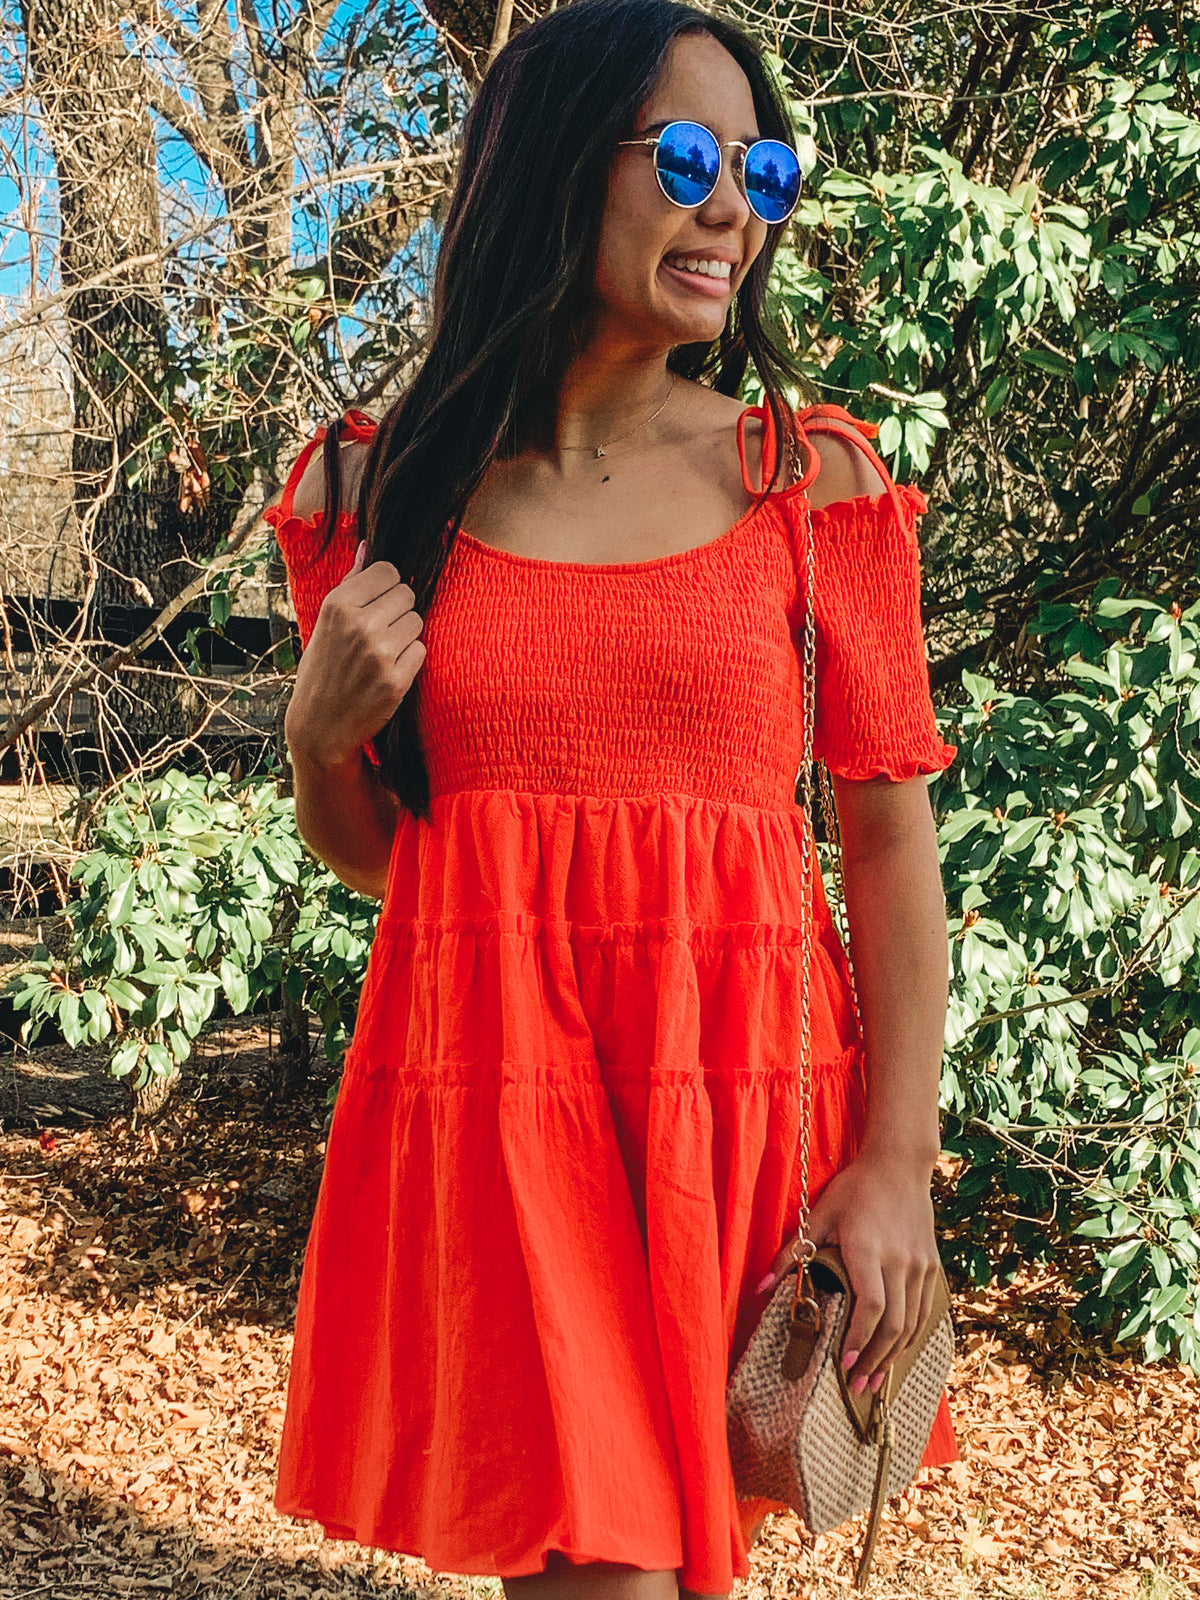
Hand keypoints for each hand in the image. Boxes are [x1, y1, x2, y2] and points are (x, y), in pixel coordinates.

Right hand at [285, 539, 425, 769]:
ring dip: (406, 634)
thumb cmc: (323, 669)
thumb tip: (367, 547)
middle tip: (381, 631)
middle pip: (407, 594)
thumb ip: (350, 584)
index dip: (387, 586)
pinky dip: (410, 659)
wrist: (319, 726)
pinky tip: (389, 671)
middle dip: (398, 610)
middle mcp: (359, 625)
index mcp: (338, 605)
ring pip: (417, 622)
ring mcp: (379, 653)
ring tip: (383, 652)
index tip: (377, 603)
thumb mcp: (325, 623)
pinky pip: (420, 650)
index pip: (388, 570)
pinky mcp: (396, 680)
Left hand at [757, 1149, 940, 1399]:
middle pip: (893, 1324)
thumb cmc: (855, 1189)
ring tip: (874, 1382)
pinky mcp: (931, 1265)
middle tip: (856, 1386)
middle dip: (874, 1360)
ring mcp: (919, 1265)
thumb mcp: (818, 1215)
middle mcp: (900, 1261)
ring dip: (893, 1356)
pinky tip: (895, 1353)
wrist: (900, 1165)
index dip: (859, 1338)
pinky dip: (909, 1337)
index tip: (845, 1363)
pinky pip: (923, 1311)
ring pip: (912, 1323)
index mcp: (869, 1249)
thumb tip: (759, 1288)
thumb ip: (791, 1253)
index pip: (871, 1305)